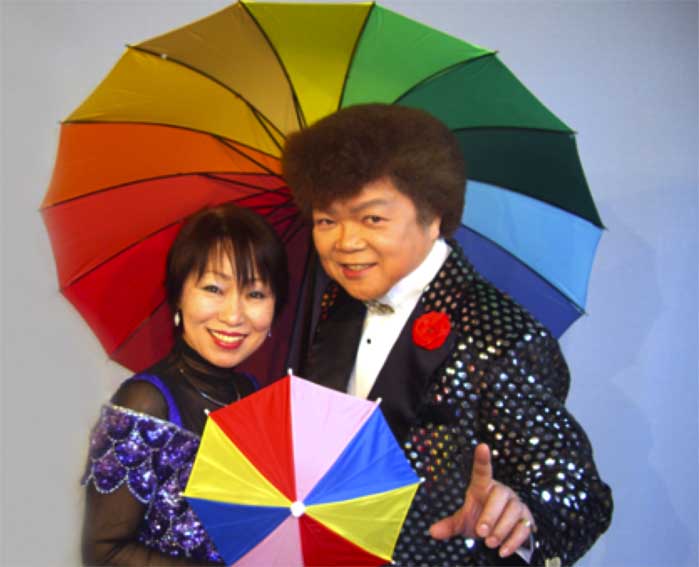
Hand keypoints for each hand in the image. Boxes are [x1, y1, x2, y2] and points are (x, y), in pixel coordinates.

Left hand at [429, 443, 535, 557]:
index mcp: (483, 487)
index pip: (482, 471)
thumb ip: (449, 525)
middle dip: (490, 516)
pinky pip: (524, 527)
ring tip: (490, 543)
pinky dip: (513, 541)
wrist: (499, 532)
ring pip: (513, 511)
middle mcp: (501, 491)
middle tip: (481, 533)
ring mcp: (516, 503)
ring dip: (501, 530)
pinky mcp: (526, 517)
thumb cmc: (479, 519)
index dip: (482, 459)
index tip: (482, 446)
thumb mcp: (462, 522)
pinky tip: (503, 550)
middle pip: (500, 495)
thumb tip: (432, 531)